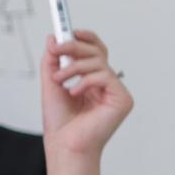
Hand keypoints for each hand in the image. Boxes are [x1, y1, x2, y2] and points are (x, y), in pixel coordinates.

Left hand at [41, 31, 133, 174]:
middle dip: (75, 46)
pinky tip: (74, 92)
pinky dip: (86, 81)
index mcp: (92, 80)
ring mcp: (116, 92)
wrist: (64, 145)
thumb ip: (53, 60)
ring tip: (59, 79)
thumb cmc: (60, 122)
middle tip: (58, 48)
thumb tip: (53, 37)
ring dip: (74, 67)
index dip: (85, 38)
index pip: (95, 51)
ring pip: (99, 62)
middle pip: (97, 52)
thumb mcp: (51, 83)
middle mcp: (107, 84)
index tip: (70, 29)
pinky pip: (105, 76)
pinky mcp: (123, 100)